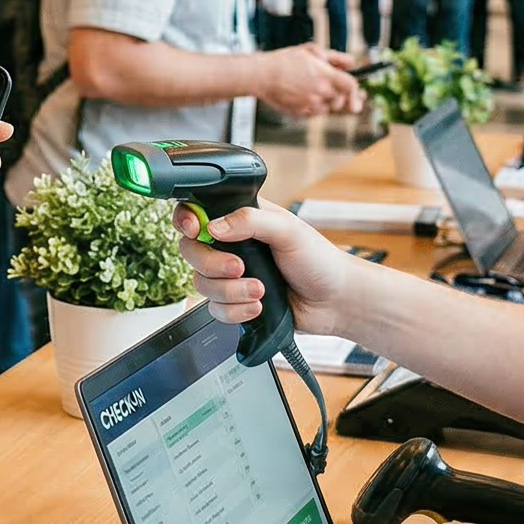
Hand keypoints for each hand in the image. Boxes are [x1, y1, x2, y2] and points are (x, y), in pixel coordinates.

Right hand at [181, 198, 354, 333]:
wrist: (335, 301)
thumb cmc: (320, 260)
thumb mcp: (288, 231)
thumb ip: (249, 221)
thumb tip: (213, 226)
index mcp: (241, 219)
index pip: (198, 213)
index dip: (188, 220)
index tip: (196, 230)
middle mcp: (231, 246)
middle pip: (192, 252)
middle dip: (212, 264)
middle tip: (239, 267)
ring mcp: (232, 276)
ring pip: (202, 284)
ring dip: (231, 291)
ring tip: (260, 290)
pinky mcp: (236, 302)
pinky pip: (216, 310)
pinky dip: (236, 311)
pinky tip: (258, 306)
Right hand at [262, 44, 363, 116]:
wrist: (261, 75)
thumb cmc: (284, 60)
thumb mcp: (312, 51)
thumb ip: (336, 58)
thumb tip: (352, 63)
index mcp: (325, 76)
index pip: (351, 87)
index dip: (358, 92)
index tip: (361, 94)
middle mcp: (320, 93)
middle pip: (343, 102)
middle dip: (345, 98)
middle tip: (345, 94)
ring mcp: (310, 105)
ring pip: (329, 109)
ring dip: (329, 102)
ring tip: (318, 90)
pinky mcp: (300, 113)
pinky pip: (315, 113)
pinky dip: (315, 106)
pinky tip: (305, 94)